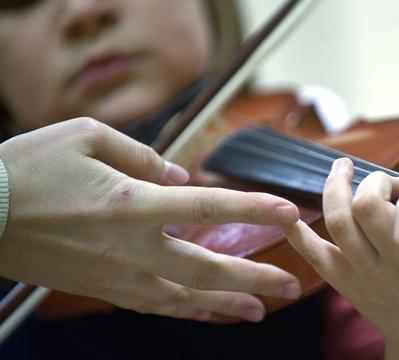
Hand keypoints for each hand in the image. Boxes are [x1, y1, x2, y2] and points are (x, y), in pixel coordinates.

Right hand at [0, 118, 300, 322]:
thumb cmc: (29, 168)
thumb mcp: (86, 137)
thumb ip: (142, 156)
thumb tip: (179, 176)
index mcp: (133, 203)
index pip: (209, 208)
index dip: (254, 210)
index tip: (290, 213)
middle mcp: (133, 246)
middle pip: (208, 268)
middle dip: (255, 278)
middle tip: (292, 285)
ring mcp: (118, 274)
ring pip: (185, 297)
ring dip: (227, 304)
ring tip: (261, 310)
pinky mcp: (102, 289)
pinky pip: (154, 304)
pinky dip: (186, 310)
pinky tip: (206, 312)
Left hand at [283, 158, 398, 359]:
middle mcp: (394, 268)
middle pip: (366, 209)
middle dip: (376, 182)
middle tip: (392, 185)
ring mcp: (366, 276)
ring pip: (339, 222)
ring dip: (336, 188)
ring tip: (344, 170)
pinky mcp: (347, 284)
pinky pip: (315, 255)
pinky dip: (297, 233)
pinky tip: (288, 212)